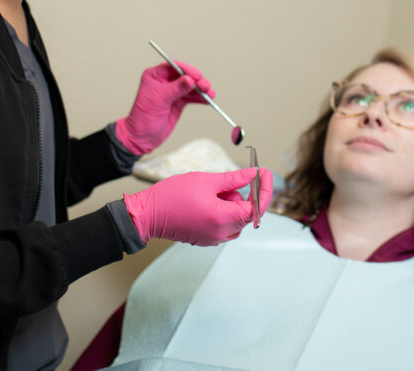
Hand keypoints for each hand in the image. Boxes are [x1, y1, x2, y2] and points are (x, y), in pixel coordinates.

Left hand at [116, 61, 214, 155]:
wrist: (142, 137)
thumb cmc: (142, 118)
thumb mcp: (159, 100)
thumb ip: (176, 89)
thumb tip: (190, 80)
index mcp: (154, 76)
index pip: (173, 67)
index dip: (186, 70)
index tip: (196, 76)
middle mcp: (164, 82)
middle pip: (184, 76)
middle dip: (196, 80)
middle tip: (205, 86)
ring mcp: (172, 92)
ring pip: (190, 86)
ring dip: (201, 90)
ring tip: (210, 94)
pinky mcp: (178, 101)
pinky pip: (191, 97)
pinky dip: (200, 98)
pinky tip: (207, 100)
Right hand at [123, 168, 273, 245]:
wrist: (147, 214)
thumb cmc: (173, 196)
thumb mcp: (206, 180)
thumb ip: (233, 179)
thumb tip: (253, 175)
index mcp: (223, 218)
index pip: (256, 207)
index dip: (264, 189)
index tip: (266, 173)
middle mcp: (221, 233)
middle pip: (246, 213)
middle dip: (241, 195)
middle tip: (225, 181)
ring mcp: (214, 239)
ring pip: (236, 219)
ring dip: (230, 203)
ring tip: (209, 191)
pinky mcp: (206, 239)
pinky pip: (224, 225)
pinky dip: (222, 211)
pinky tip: (205, 201)